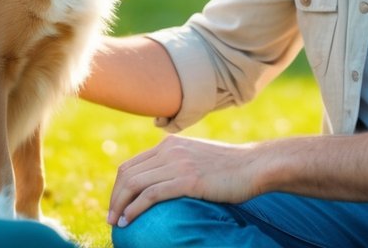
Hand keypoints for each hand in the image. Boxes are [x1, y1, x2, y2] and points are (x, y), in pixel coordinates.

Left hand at [108, 135, 262, 227]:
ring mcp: (178, 163)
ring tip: (116, 223)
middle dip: (115, 197)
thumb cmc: (231, 168)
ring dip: (120, 206)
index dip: (118, 187)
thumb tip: (165, 184)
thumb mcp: (198, 158)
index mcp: (170, 144)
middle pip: (127, 174)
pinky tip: (129, 221)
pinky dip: (134, 209)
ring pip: (135, 184)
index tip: (117, 205)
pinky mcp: (187, 179)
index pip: (132, 164)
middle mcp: (170, 150)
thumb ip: (179, 164)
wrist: (255, 165)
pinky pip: (150, 194)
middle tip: (112, 217)